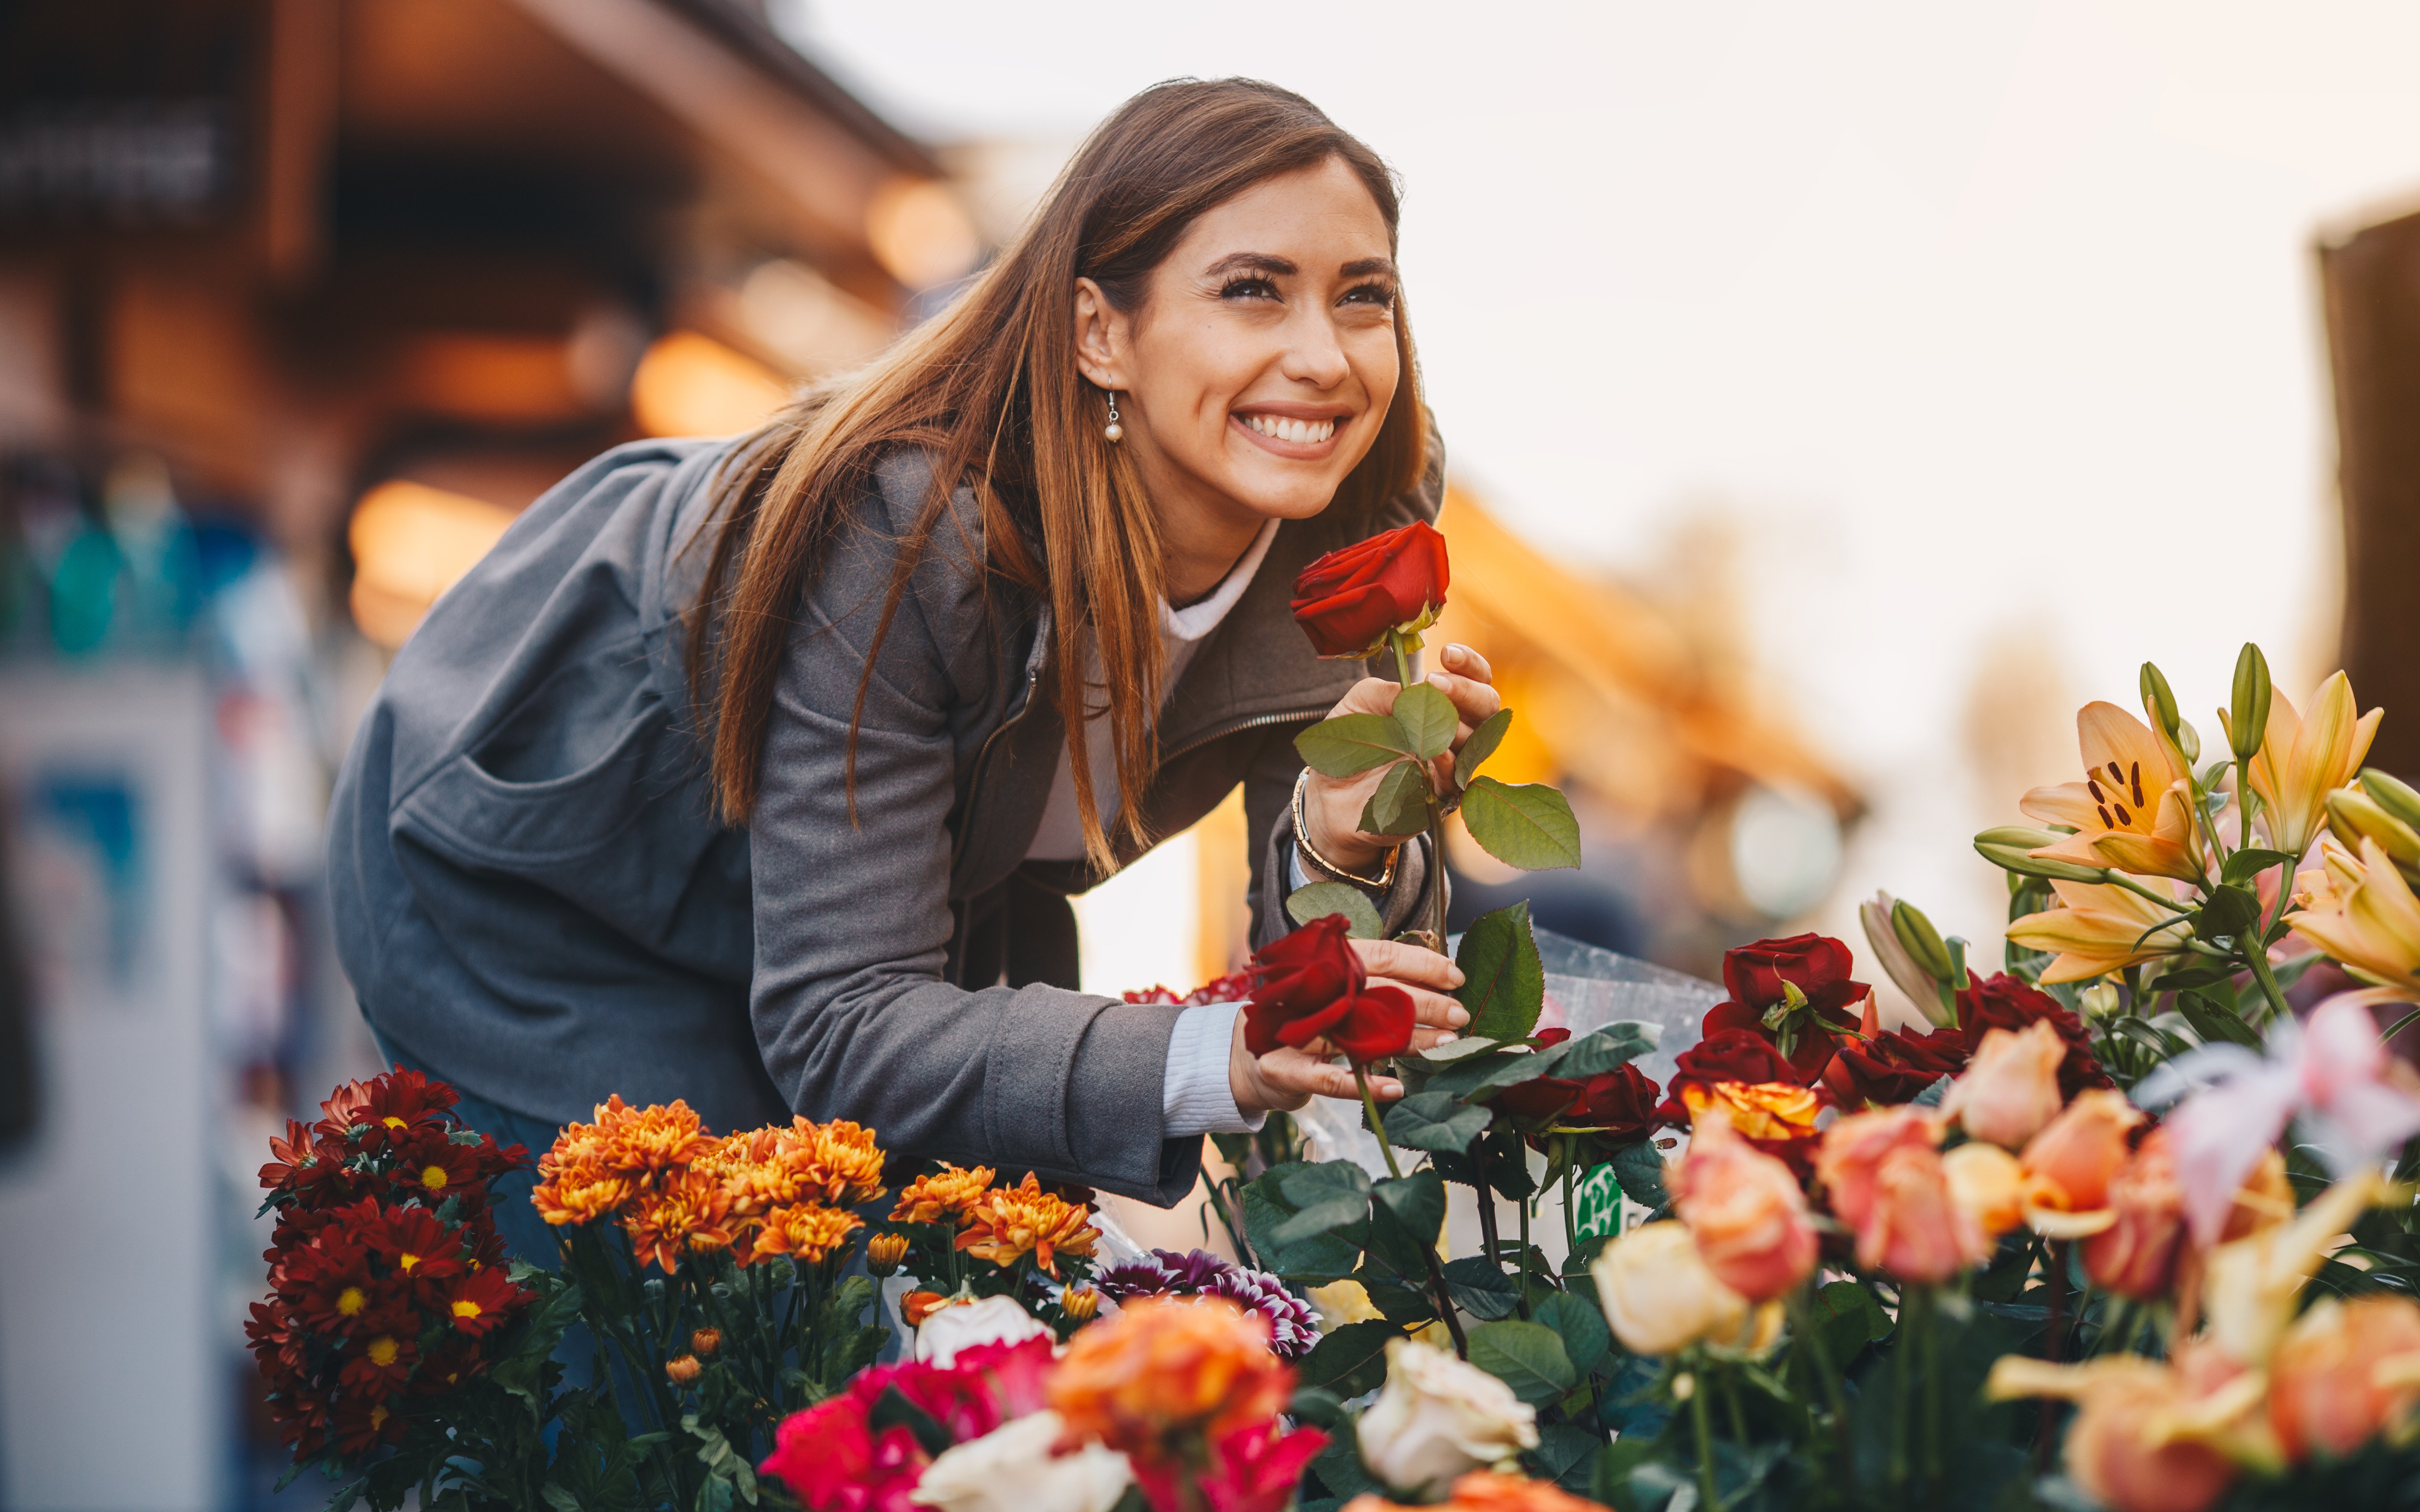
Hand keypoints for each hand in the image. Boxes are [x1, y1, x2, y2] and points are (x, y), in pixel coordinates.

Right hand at [1228, 937, 1470, 1114]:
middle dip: (1425, 1003)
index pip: (1381, 956)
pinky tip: (1397, 1088)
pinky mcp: (1284, 1068)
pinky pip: (1330, 1078)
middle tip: (1460, 1015)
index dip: (1421, 965)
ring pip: (1361, 1033)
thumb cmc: (1302, 1023)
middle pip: (1377, 992)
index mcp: (1325, 965)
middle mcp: (1310, 991)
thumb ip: (1372, 987)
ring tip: (1446, 1045)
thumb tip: (1439, 985)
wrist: (1245, 1059)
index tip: (1456, 977)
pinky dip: (1366, 1084)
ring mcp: (1294, 1029)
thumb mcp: (1333, 996)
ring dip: (1408, 1040)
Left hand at [1300, 643, 1500, 873]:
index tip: (1446, 653)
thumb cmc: (1350, 741)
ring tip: (1427, 716)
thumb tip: (1417, 689)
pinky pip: (1457, 776)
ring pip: (1478, 740)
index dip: (1469, 664)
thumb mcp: (1360, 702)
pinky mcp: (1440, 795)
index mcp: (1440, 704)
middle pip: (1487, 706)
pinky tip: (1433, 750)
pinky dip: (1448, 760)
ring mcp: (1450, 764)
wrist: (1329, 792)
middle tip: (1436, 682)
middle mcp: (1453, 732)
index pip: (1474, 680)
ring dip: (1456, 722)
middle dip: (1467, 690)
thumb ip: (1388, 690)